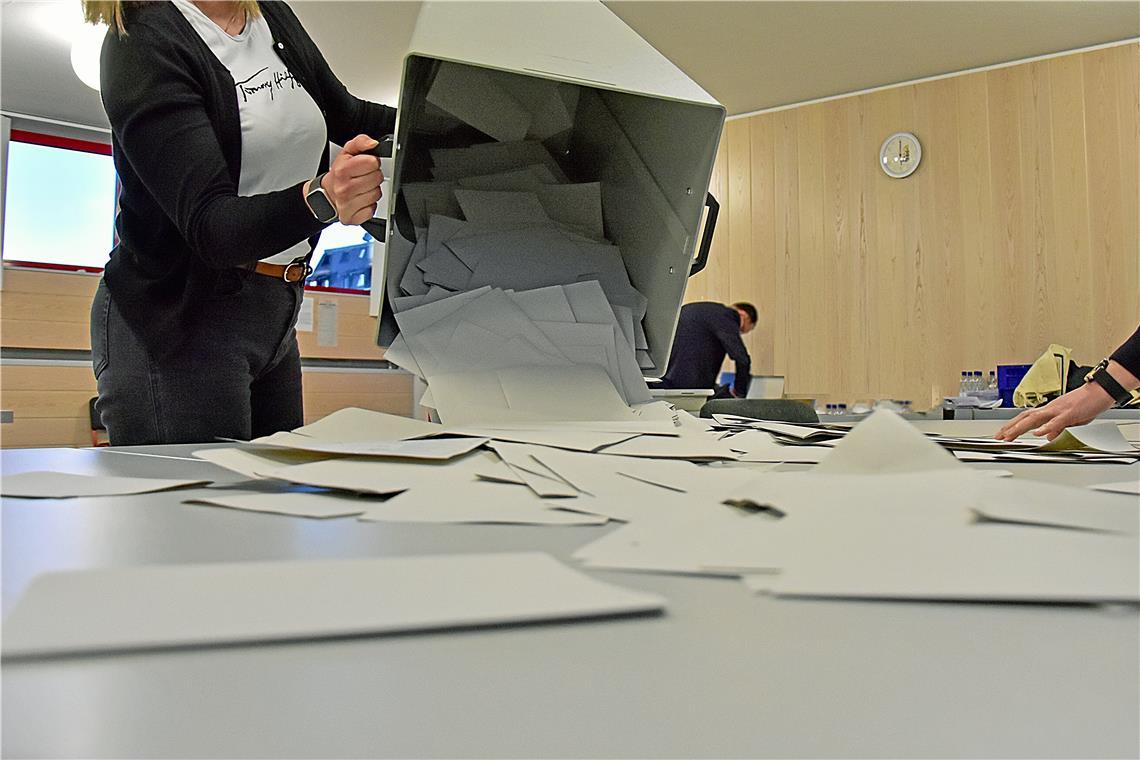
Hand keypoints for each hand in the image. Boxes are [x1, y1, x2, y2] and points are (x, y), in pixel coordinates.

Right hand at [321, 134, 383, 224]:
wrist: (326, 194)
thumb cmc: (339, 174)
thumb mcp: (347, 152)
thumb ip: (361, 142)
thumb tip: (373, 144)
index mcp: (343, 170)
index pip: (372, 163)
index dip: (372, 162)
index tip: (366, 164)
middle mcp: (343, 188)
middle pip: (377, 178)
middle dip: (373, 176)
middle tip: (363, 177)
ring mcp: (347, 205)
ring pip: (376, 194)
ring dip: (372, 191)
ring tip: (361, 188)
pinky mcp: (351, 218)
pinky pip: (371, 211)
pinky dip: (369, 206)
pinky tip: (360, 200)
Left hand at [994, 382, 1114, 440]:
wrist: (1102, 390)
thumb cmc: (1088, 402)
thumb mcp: (1071, 419)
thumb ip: (1058, 427)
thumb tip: (1048, 436)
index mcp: (1050, 410)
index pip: (1026, 418)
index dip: (1013, 425)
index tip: (1002, 433)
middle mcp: (1050, 408)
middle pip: (1025, 417)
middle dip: (1010, 427)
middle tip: (998, 437)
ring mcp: (1059, 410)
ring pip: (1035, 419)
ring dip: (1020, 427)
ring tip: (1009, 436)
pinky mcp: (1070, 413)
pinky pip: (1056, 421)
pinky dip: (1046, 427)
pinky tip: (1038, 433)